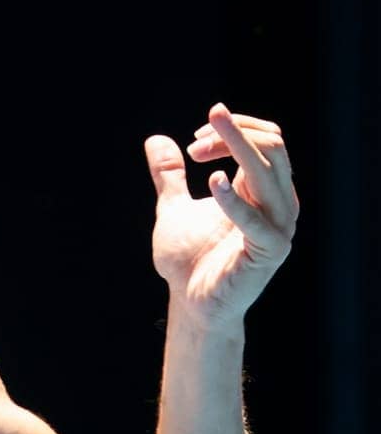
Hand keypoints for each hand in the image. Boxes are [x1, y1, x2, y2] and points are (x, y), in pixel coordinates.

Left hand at [144, 104, 298, 331]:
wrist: (191, 305)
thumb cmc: (188, 261)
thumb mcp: (173, 208)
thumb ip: (168, 175)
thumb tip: (155, 139)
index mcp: (263, 190)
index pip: (265, 140)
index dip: (234, 128)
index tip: (196, 137)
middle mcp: (279, 204)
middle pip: (273, 147)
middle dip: (235, 132)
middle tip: (196, 138)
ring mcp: (279, 227)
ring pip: (270, 172)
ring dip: (236, 149)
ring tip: (197, 147)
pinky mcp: (270, 251)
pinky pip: (257, 219)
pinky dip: (234, 199)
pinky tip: (212, 182)